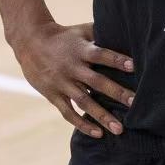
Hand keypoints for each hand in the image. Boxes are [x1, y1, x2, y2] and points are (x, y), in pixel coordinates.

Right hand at [11, 20, 135, 137]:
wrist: (30, 43)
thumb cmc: (63, 36)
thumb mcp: (81, 31)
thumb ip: (101, 32)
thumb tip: (127, 31)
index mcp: (81, 50)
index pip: (101, 54)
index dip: (116, 60)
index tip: (133, 67)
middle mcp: (72, 67)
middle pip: (96, 81)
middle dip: (116, 92)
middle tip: (134, 103)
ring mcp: (61, 83)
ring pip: (84, 102)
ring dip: (101, 116)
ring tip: (119, 129)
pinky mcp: (53, 95)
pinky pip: (68, 113)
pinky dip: (82, 124)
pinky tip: (98, 134)